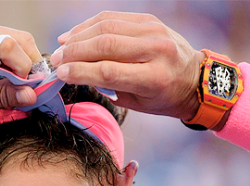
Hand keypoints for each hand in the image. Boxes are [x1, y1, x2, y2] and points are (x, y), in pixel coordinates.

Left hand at [0, 18, 41, 130]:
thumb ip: (2, 98)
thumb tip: (32, 95)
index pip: (8, 45)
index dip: (24, 68)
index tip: (27, 90)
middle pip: (18, 38)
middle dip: (29, 65)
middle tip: (29, 90)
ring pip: (17, 40)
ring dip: (24, 63)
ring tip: (20, 87)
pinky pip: (7, 44)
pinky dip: (15, 62)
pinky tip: (11, 79)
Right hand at [50, 11, 204, 120]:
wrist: (194, 78)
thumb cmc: (163, 97)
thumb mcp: (137, 103)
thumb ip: (108, 87)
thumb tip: (75, 71)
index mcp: (155, 78)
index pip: (108, 71)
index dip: (79, 71)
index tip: (60, 74)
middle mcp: (156, 50)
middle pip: (105, 45)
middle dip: (74, 53)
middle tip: (55, 60)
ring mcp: (153, 30)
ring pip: (106, 27)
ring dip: (78, 37)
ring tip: (61, 47)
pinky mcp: (148, 20)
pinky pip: (112, 18)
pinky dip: (89, 25)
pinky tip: (74, 35)